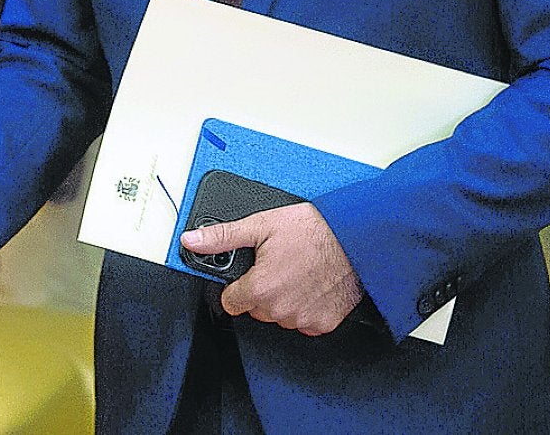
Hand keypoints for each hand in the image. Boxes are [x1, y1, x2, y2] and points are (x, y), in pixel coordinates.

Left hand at [179, 201, 363, 334]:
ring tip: (297, 271)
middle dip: (261, 290)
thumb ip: (222, 237)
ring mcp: (302, 319)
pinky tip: (311, 284)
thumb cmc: (314, 230)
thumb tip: (192, 240)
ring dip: (283, 299)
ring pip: (278, 316)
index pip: (230, 302)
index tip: (249, 274)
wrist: (356, 238)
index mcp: (260, 288)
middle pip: (255, 309)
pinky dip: (305, 306)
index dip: (237, 285)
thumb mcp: (261, 225)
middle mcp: (280, 310)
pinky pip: (303, 321)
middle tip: (278, 265)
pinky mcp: (323, 323)